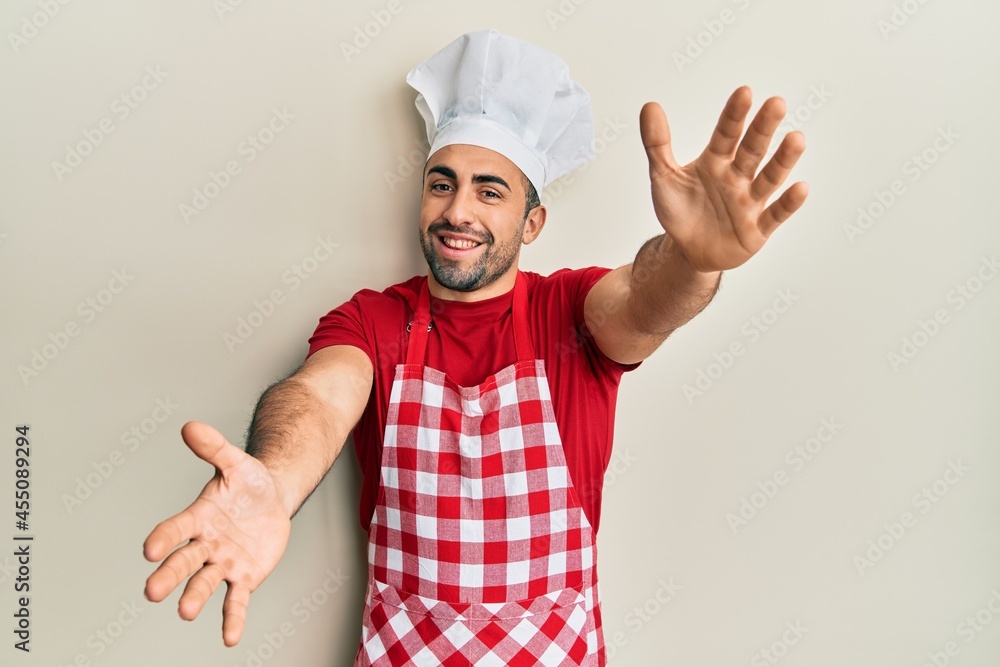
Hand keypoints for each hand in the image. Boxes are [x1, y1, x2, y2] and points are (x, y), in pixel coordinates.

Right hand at [143, 422, 290, 645]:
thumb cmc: (249, 482)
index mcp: (199, 516)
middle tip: (152, 591)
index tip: (149, 548)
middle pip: (183, 561)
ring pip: (204, 583)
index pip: (176, 528)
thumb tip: (190, 426)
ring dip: (194, 597)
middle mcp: (205, 543)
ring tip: (186, 612)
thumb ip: (215, 448)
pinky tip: (230, 638)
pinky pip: (235, 600)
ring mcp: (223, 563)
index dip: (164, 537)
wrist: (273, 499)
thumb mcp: (237, 462)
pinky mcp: (243, 577)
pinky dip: (232, 619)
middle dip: (169, 576)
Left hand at [640, 86, 808, 272]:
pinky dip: (788, 203)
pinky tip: (800, 187)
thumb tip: (649, 106)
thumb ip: (657, 144)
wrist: (688, 251)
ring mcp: (750, 202)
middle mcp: (738, 177)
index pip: (726, 134)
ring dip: (783, 160)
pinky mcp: (757, 229)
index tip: (744, 93)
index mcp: (716, 161)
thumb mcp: (663, 177)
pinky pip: (775, 215)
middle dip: (763, 128)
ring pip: (769, 178)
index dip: (734, 115)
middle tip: (777, 103)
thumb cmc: (680, 210)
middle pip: (752, 150)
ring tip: (796, 139)